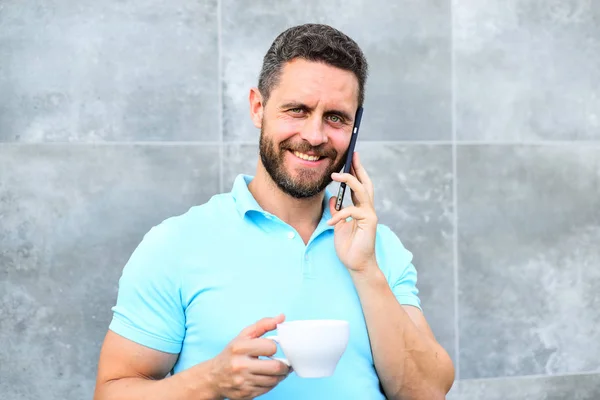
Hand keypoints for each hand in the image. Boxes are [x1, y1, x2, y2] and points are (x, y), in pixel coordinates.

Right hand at [209, 314, 290, 399]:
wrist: (214, 377)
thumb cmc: (232, 353)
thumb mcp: (244, 336)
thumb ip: (263, 325)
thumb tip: (281, 317)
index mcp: (240, 348)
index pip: (271, 347)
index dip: (273, 347)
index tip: (271, 348)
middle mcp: (240, 365)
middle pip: (275, 367)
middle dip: (284, 366)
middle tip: (285, 364)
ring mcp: (243, 382)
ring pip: (273, 380)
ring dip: (280, 376)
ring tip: (277, 370)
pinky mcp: (245, 394)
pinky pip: (267, 389)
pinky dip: (271, 384)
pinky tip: (267, 378)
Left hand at [328, 152, 377, 273]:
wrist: (356, 264)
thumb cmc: (349, 246)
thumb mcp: (338, 225)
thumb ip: (337, 211)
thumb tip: (332, 199)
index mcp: (360, 208)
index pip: (359, 186)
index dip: (355, 172)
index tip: (351, 158)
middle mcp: (367, 209)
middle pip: (365, 183)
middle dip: (359, 168)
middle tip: (352, 155)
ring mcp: (370, 215)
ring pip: (362, 191)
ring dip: (349, 180)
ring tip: (335, 175)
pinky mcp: (369, 222)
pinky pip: (352, 211)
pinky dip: (340, 214)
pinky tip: (331, 223)